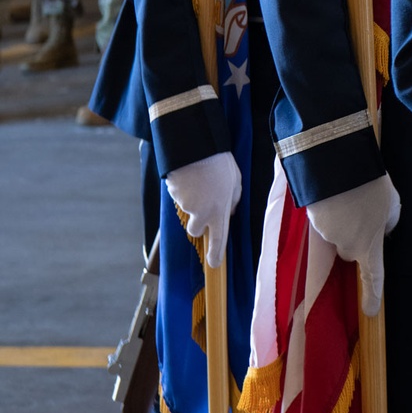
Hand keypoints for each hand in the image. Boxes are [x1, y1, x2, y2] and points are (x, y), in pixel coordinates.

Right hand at [165, 152, 241, 267]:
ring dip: (192, 201)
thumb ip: (233, 200)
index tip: (213, 264)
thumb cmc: (220, 164)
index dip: (215, 255)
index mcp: (219, 212)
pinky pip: (179, 197)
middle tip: (204, 203)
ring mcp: (186, 206)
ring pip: (187, 211)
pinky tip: (190, 177)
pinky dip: (183, 191)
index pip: (218, 241)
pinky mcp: (174, 196)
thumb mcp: (236, 182)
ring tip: (199, 182)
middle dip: (198, 222)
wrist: (197, 148)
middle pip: (195, 230)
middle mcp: (201, 214)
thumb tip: (229, 211)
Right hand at [307, 175, 400, 315]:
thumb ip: (388, 223)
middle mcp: (347, 246)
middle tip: (361, 211)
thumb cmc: (371, 185)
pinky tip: (334, 194)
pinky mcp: (312, 221)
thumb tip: (381, 231)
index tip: (370, 312)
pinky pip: (324, 221)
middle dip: (354, 238)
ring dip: (341, 221)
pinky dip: (329, 212)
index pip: (373, 277)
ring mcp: (327, 235)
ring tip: (347, 196)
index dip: (372, 295)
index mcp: (369, 245)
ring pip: (336, 235)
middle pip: (350, 251)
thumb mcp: (392, 204)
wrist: (339, 165)